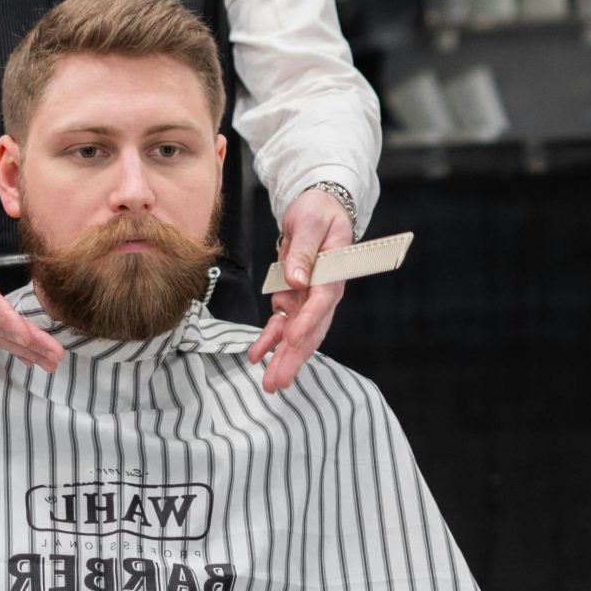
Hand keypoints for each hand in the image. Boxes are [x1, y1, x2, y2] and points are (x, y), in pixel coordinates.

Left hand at [248, 186, 353, 394]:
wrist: (317, 208)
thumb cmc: (319, 212)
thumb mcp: (310, 223)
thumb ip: (304, 251)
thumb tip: (296, 280)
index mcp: (333, 272)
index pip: (321, 302)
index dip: (308, 322)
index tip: (291, 339)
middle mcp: (323, 291)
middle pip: (311, 329)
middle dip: (294, 356)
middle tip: (280, 380)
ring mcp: (308, 296)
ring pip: (295, 333)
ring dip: (282, 357)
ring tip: (270, 382)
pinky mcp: (294, 296)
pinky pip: (280, 322)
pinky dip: (268, 339)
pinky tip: (257, 356)